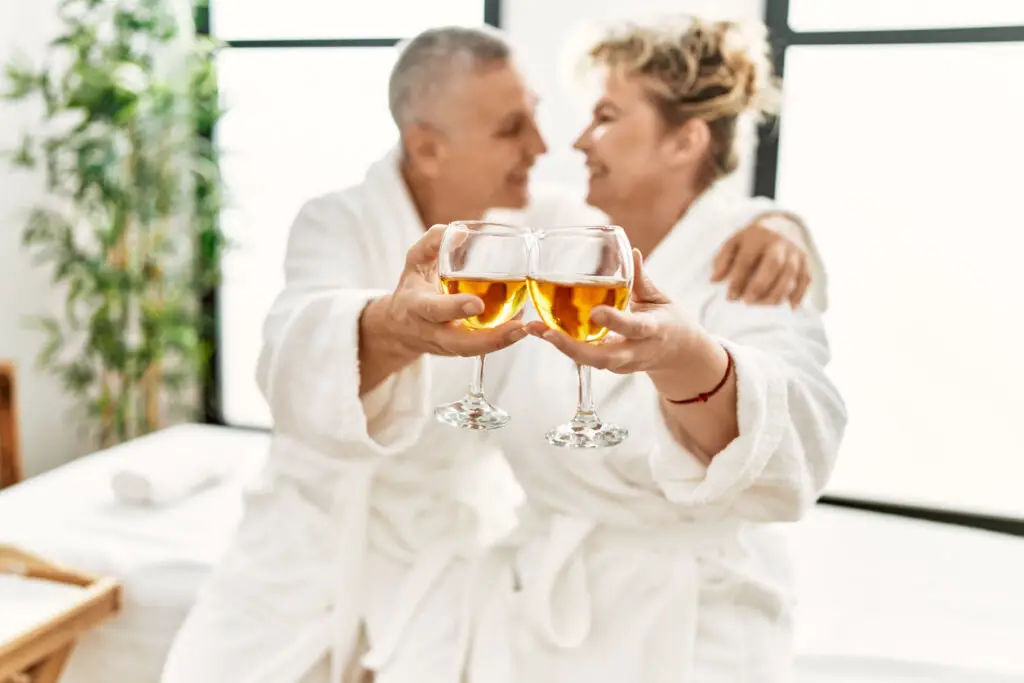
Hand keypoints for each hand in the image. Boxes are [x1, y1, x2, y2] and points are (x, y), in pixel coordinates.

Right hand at [378, 224, 527, 357]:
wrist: (399, 329)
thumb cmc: (412, 288)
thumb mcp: (414, 262)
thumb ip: (433, 243)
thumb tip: (462, 232)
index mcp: (416, 306)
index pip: (434, 309)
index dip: (455, 308)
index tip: (477, 304)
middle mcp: (430, 330)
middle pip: (459, 343)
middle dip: (489, 339)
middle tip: (518, 327)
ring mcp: (445, 345)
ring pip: (472, 350)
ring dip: (501, 343)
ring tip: (524, 329)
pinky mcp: (458, 351)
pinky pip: (480, 349)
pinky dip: (501, 340)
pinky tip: (520, 328)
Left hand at [527, 249, 705, 377]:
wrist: (679, 356)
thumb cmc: (669, 321)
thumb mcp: (661, 299)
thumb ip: (642, 279)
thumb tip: (631, 252)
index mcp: (653, 330)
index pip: (634, 327)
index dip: (615, 321)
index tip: (596, 312)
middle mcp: (636, 351)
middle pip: (603, 357)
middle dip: (573, 348)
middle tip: (547, 333)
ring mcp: (623, 364)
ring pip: (591, 361)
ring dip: (562, 347)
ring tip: (534, 328)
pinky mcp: (611, 367)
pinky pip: (586, 359)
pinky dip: (564, 346)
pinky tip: (542, 331)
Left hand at [711, 216, 810, 306]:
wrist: (782, 225)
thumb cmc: (752, 240)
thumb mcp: (734, 242)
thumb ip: (722, 260)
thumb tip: (714, 280)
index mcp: (757, 236)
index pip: (746, 260)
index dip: (738, 280)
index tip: (730, 297)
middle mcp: (779, 242)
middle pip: (773, 265)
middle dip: (760, 286)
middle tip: (748, 302)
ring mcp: (795, 252)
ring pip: (790, 274)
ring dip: (777, 293)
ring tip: (763, 305)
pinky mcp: (807, 261)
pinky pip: (806, 279)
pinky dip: (798, 294)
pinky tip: (789, 307)